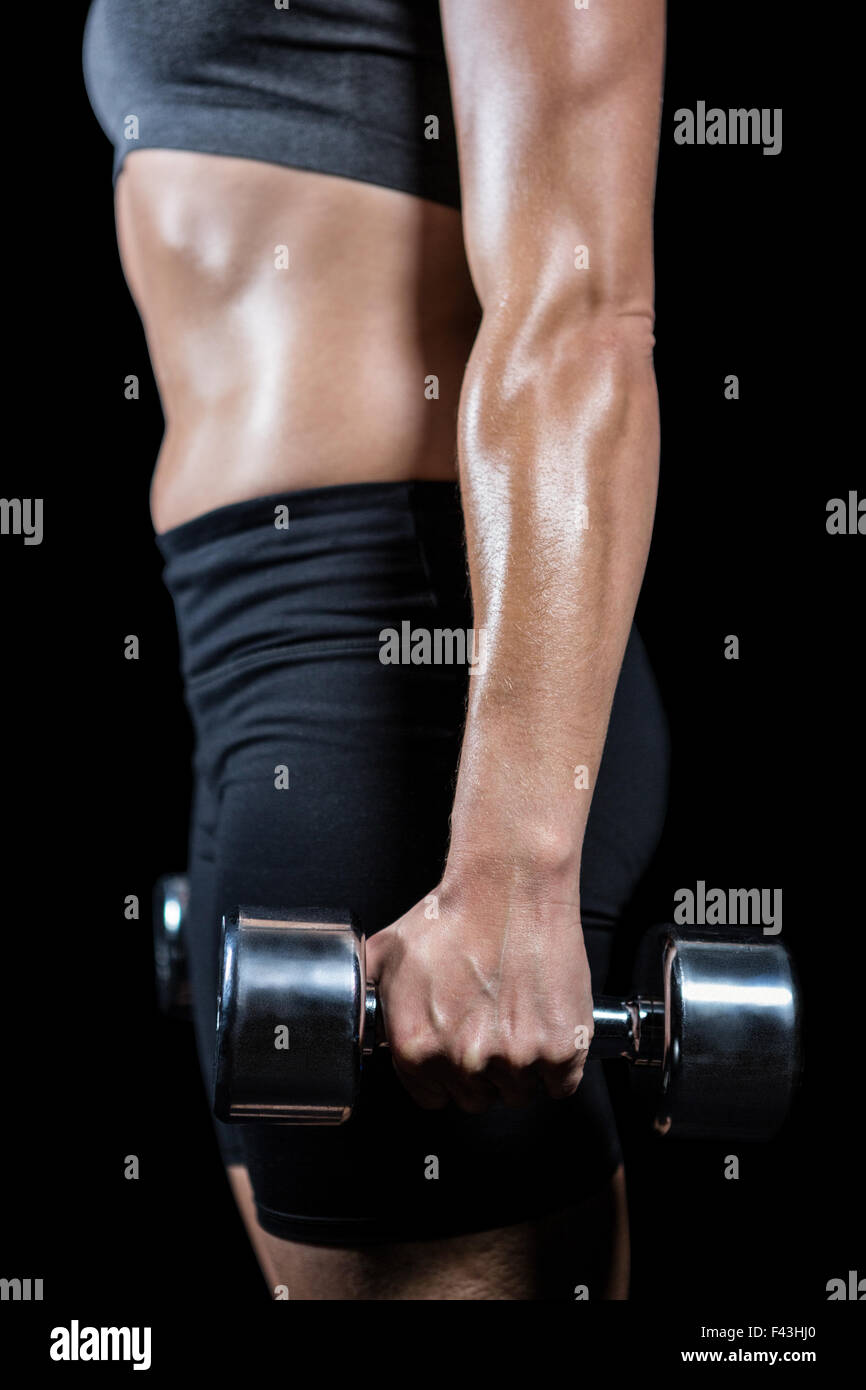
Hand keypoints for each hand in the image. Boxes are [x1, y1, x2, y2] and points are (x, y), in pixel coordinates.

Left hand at [364, 872, 594, 1113]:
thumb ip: (366, 995)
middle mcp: (463, 1061)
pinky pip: (562, 1083)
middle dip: (483, 1069)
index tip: (459, 1052)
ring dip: (521, 1067)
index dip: (446, 1074)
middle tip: (491, 1025)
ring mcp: (515, 1058)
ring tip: (517, 1017)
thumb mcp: (386, 953)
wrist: (508, 887)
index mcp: (416, 1047)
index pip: (433, 1097)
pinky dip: (559, 1063)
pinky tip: (545, 1026)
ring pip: (519, 1092)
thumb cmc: (452, 914)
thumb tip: (349, 1013)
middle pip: (477, 1097)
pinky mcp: (560, 1049)